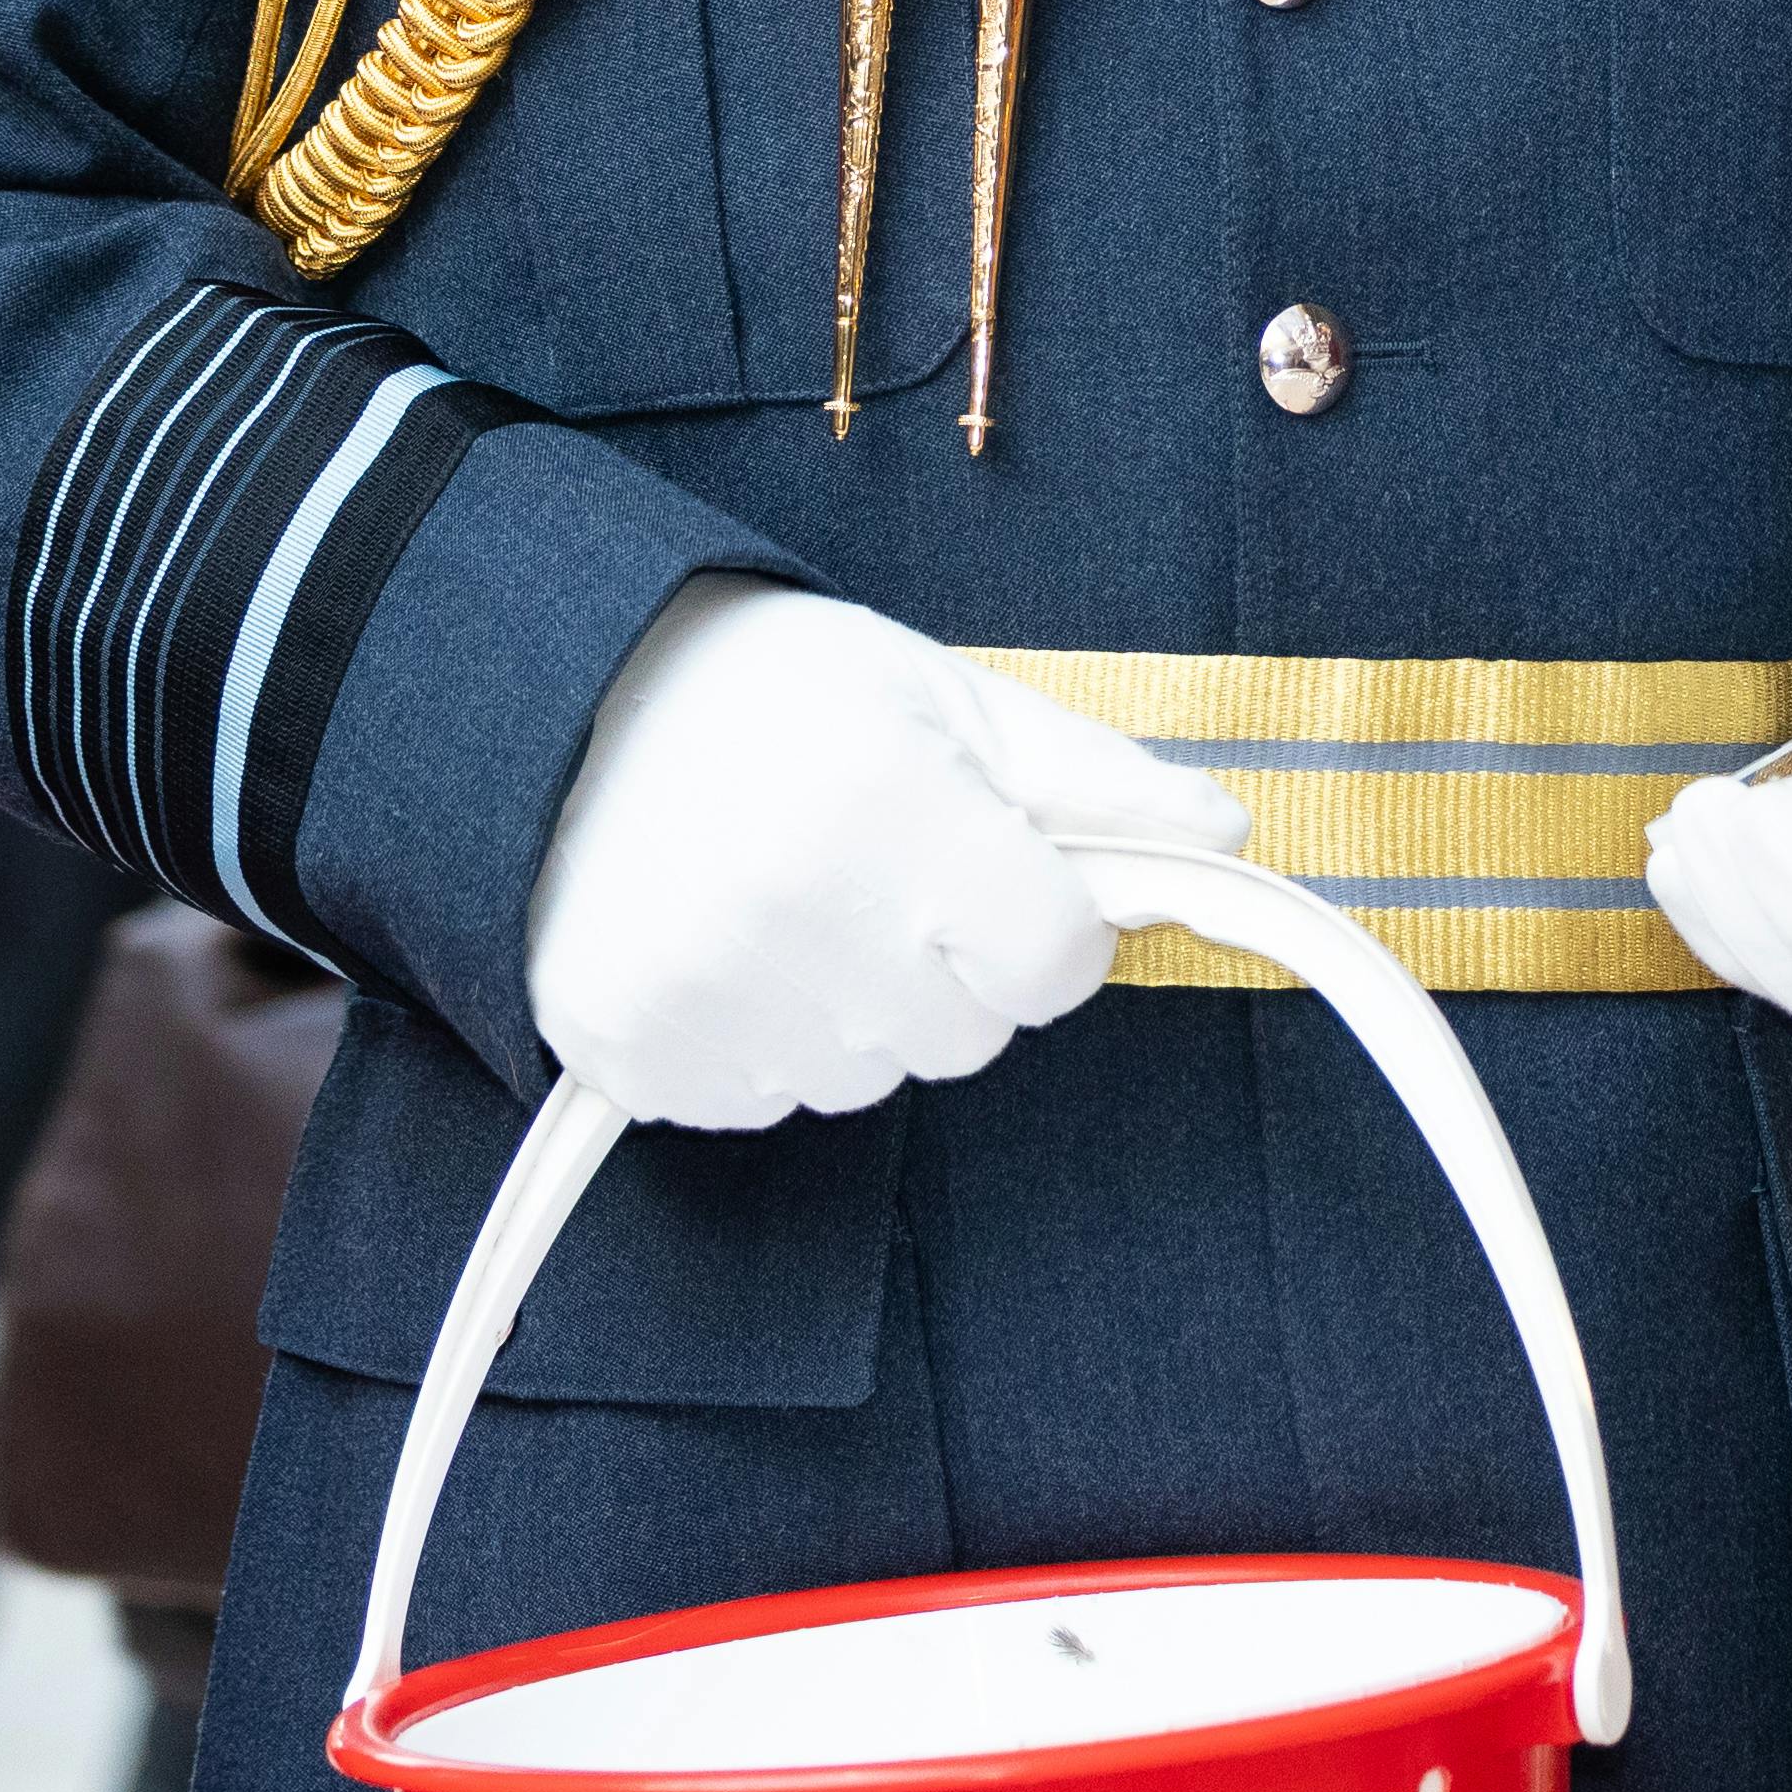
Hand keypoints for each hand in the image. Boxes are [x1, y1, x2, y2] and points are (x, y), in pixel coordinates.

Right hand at [522, 584, 1245, 1134]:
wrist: (564, 695)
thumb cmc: (775, 690)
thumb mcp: (950, 697)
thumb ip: (1096, 780)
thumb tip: (1227, 836)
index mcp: (895, 806)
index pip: (1055, 965)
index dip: (1042, 921)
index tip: (991, 869)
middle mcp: (794, 909)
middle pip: (965, 1033)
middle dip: (944, 963)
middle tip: (869, 864)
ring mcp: (701, 991)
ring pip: (865, 1076)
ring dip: (851, 1007)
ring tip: (784, 895)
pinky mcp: (628, 1049)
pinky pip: (761, 1101)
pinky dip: (758, 1040)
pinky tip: (723, 944)